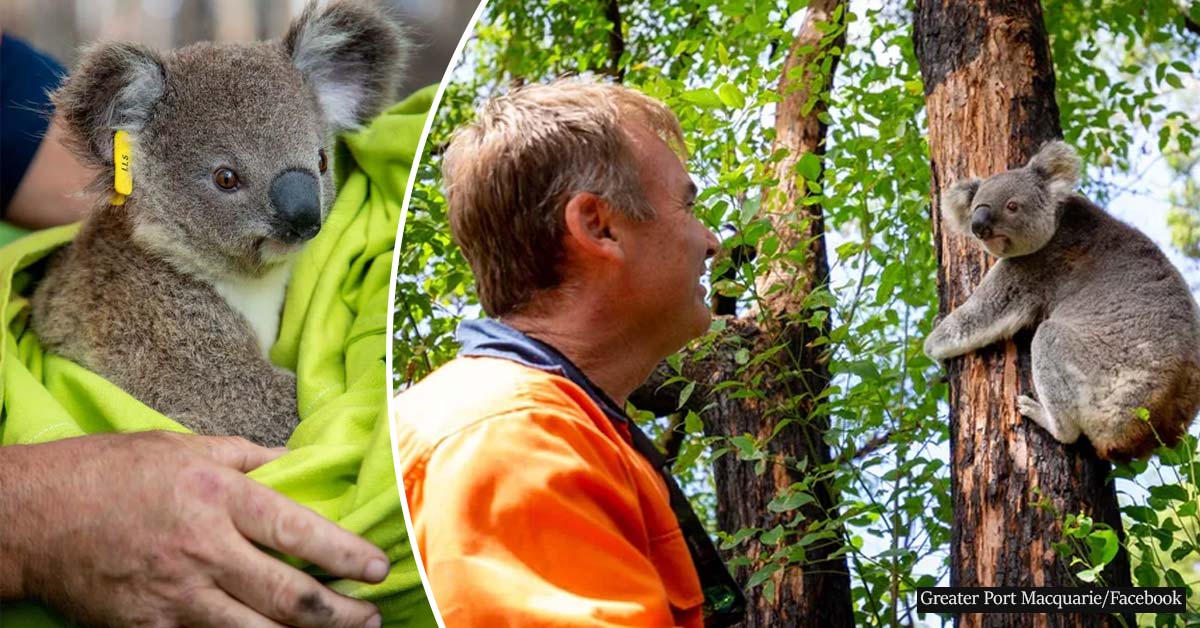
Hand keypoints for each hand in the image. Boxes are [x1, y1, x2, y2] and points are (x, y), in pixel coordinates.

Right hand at [0, 431, 386, 627]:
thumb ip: (246, 457)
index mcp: (218, 496)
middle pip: (290, 596)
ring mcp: (177, 596)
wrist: (33, 516)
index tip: (378, 568)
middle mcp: (205, 550)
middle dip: (341, 613)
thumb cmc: (110, 472)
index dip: (346, 554)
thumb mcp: (184, 446)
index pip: (300, 532)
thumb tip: (297, 462)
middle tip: (371, 616)